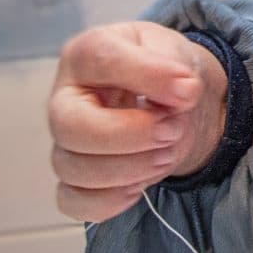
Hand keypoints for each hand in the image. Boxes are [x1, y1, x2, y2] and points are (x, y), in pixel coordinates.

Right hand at [47, 21, 228, 221]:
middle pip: (69, 126)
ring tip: (167, 152)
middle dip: (130, 134)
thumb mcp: (170, 50)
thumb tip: (184, 91)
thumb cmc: (159, 67)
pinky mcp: (72, 180)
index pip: (98, 58)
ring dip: (130, 169)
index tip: (188, 89)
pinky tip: (140, 186)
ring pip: (73, 169)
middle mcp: (64, 99)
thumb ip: (173, 65)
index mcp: (84, 55)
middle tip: (172, 129)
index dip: (146, 75)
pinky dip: (110, 201)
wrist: (167, 98)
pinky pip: (72, 202)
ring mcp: (64, 143)